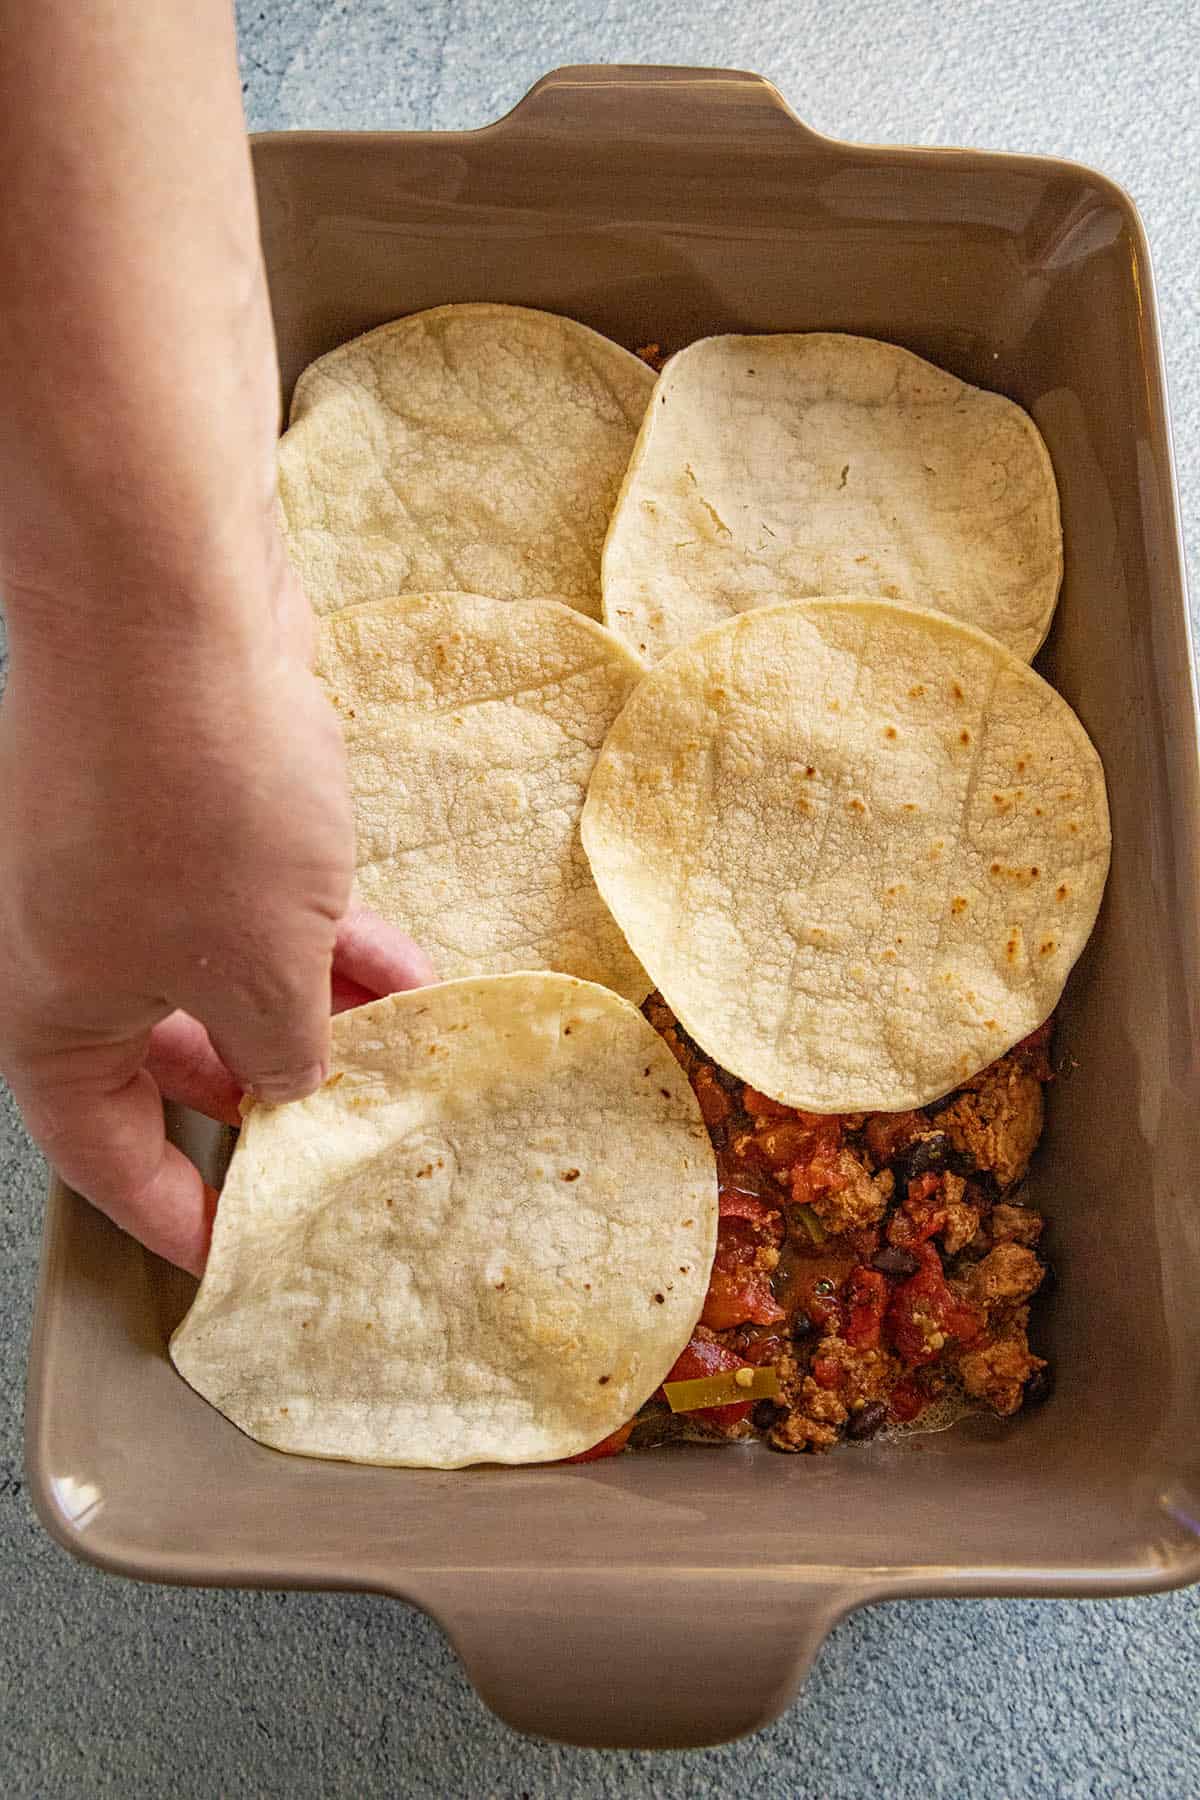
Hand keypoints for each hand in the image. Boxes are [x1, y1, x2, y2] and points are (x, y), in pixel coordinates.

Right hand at [0, 558, 432, 1275]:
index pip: (104, 1151)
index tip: (236, 1252)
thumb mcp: (259, 971)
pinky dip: (314, 934)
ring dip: (312, 1008)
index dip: (176, 1211)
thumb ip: (281, 1053)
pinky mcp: (178, 810)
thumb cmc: (192, 799)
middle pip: (168, 1059)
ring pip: (221, 973)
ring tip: (399, 1043)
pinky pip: (249, 903)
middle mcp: (69, 946)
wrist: (173, 607)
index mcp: (49, 1013)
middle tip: (339, 1135)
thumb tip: (293, 1083)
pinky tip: (395, 957)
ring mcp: (121, 871)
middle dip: (269, 1092)